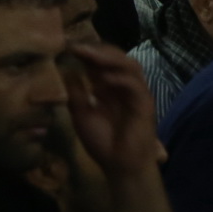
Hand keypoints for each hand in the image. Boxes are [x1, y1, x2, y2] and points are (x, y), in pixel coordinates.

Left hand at [64, 41, 163, 177]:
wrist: (120, 165)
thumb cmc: (103, 142)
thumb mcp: (81, 115)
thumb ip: (76, 93)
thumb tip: (67, 70)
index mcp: (110, 86)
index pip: (102, 62)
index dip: (87, 53)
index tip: (68, 46)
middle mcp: (124, 85)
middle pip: (116, 58)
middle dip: (97, 50)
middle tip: (77, 46)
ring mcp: (136, 92)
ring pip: (129, 66)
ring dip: (110, 58)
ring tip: (90, 54)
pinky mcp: (145, 103)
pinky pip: (135, 85)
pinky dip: (120, 79)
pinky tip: (104, 78)